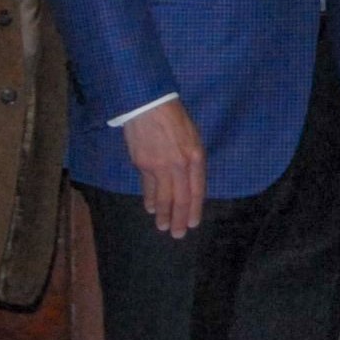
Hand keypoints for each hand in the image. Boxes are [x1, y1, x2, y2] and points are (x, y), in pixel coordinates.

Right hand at [124, 101, 207, 236]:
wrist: (149, 104)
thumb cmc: (174, 117)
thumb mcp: (193, 136)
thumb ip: (192, 160)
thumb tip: (189, 181)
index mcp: (195, 156)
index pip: (197, 190)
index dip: (193, 209)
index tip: (192, 223)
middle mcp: (179, 165)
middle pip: (180, 198)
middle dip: (178, 219)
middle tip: (177, 234)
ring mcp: (159, 166)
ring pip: (163, 197)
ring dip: (163, 214)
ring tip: (163, 226)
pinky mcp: (143, 164)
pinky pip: (148, 187)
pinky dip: (150, 200)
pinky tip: (151, 208)